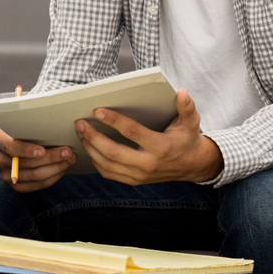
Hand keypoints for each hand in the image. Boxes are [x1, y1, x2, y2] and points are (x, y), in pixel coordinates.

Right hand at [0, 129, 76, 191]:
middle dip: (50, 158)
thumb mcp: (22, 124)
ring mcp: (5, 175)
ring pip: (34, 176)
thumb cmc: (23, 131)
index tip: (42, 151)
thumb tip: (53, 123)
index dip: (26, 150)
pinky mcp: (16, 186)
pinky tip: (62, 169)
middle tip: (68, 151)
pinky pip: (37, 186)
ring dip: (56, 168)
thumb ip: (31, 125)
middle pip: (26, 163)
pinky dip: (52, 178)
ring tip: (69, 159)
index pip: (9, 147)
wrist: (16, 145)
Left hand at [76, 89, 223, 184]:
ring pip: (107, 164)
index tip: (97, 111)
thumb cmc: (188, 139)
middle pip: (113, 152)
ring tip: (80, 133)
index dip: (114, 121)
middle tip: (79, 123)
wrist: (193, 166)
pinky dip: (96, 161)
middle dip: (92, 137)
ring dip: (90, 148)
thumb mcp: (191, 122)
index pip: (132, 133)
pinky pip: (109, 173)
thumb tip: (182, 92)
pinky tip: (89, 148)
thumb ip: (186, 107)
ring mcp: (140, 175)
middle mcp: (149, 164)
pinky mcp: (135, 180)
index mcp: (161, 147)